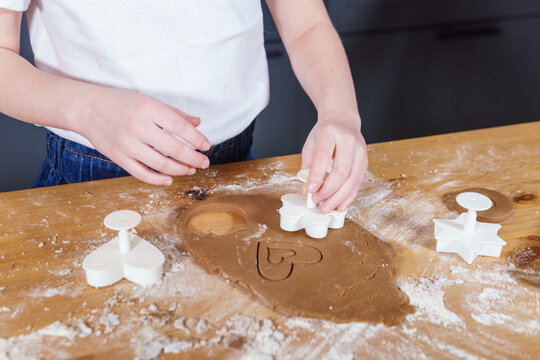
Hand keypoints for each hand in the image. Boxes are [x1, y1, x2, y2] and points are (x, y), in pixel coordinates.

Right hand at [75, 87, 210, 185]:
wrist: (87, 108)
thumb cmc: (121, 103)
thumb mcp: (149, 102)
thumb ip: (174, 114)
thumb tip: (198, 123)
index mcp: (149, 109)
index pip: (180, 127)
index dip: (197, 139)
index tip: (206, 146)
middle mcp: (138, 126)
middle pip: (174, 149)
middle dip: (194, 158)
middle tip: (205, 162)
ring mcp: (127, 144)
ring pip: (161, 164)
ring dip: (180, 170)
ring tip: (191, 169)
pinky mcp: (118, 157)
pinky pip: (142, 173)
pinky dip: (158, 180)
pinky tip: (170, 179)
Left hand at [301, 112, 367, 212]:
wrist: (343, 120)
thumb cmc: (324, 133)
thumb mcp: (311, 144)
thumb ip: (307, 167)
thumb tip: (307, 190)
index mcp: (330, 132)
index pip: (323, 156)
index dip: (317, 175)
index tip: (310, 190)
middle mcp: (348, 141)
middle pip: (341, 171)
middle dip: (328, 190)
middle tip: (316, 201)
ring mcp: (360, 151)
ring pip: (352, 179)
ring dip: (339, 197)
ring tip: (326, 207)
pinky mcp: (365, 161)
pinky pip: (358, 182)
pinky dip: (349, 196)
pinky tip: (340, 205)